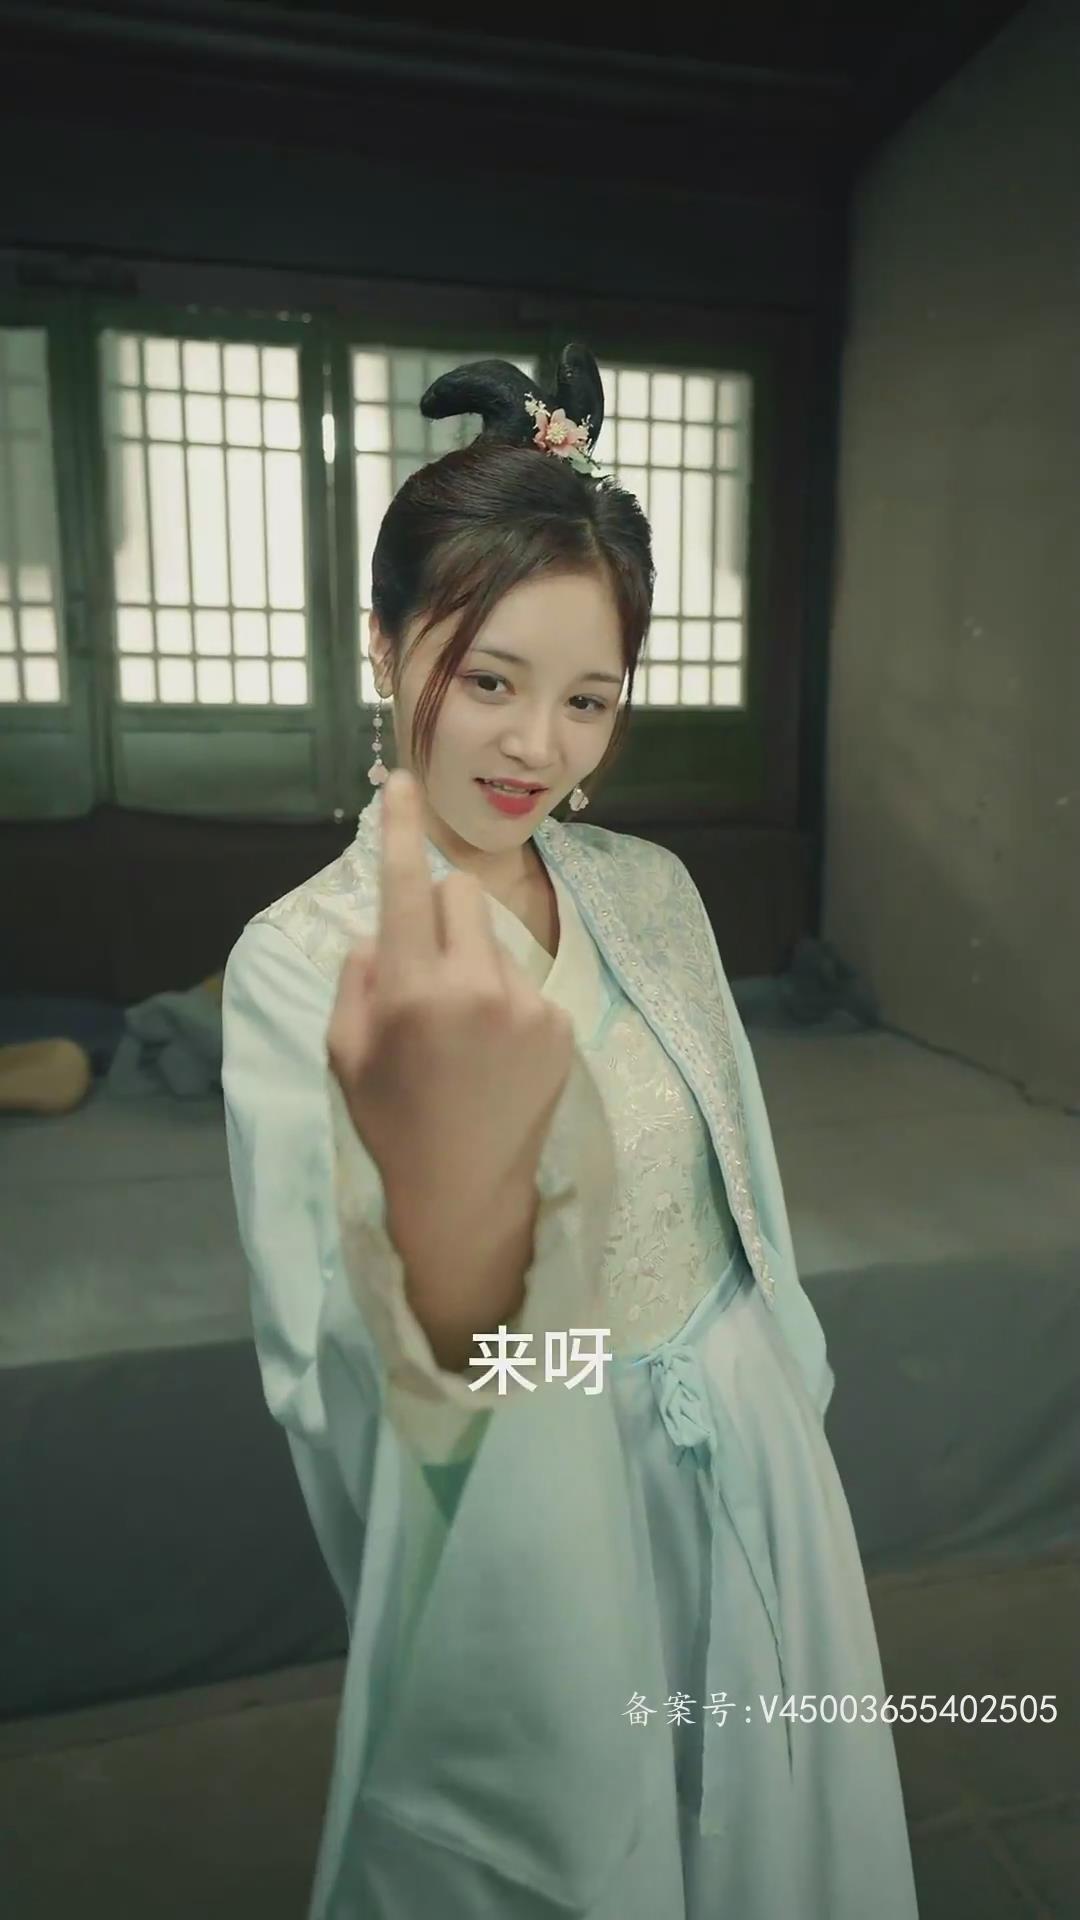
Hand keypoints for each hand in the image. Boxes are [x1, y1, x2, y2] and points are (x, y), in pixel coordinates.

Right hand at [327, 768, 574, 1323]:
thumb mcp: (344, 1053)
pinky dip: (506, 1004)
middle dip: (440, 913)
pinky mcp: (559, 1024)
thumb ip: (356, 981)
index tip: (402, 781)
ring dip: (475, 965)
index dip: (400, 828)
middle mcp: (474, 985)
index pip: (404, 884)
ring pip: (495, 942)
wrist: (465, 1193)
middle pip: (461, 894)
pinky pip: (525, 983)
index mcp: (411, 990)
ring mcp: (525, 1004)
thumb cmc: (392, 1122)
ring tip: (464, 1037)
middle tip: (427, 967)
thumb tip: (377, 935)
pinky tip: (495, 1058)